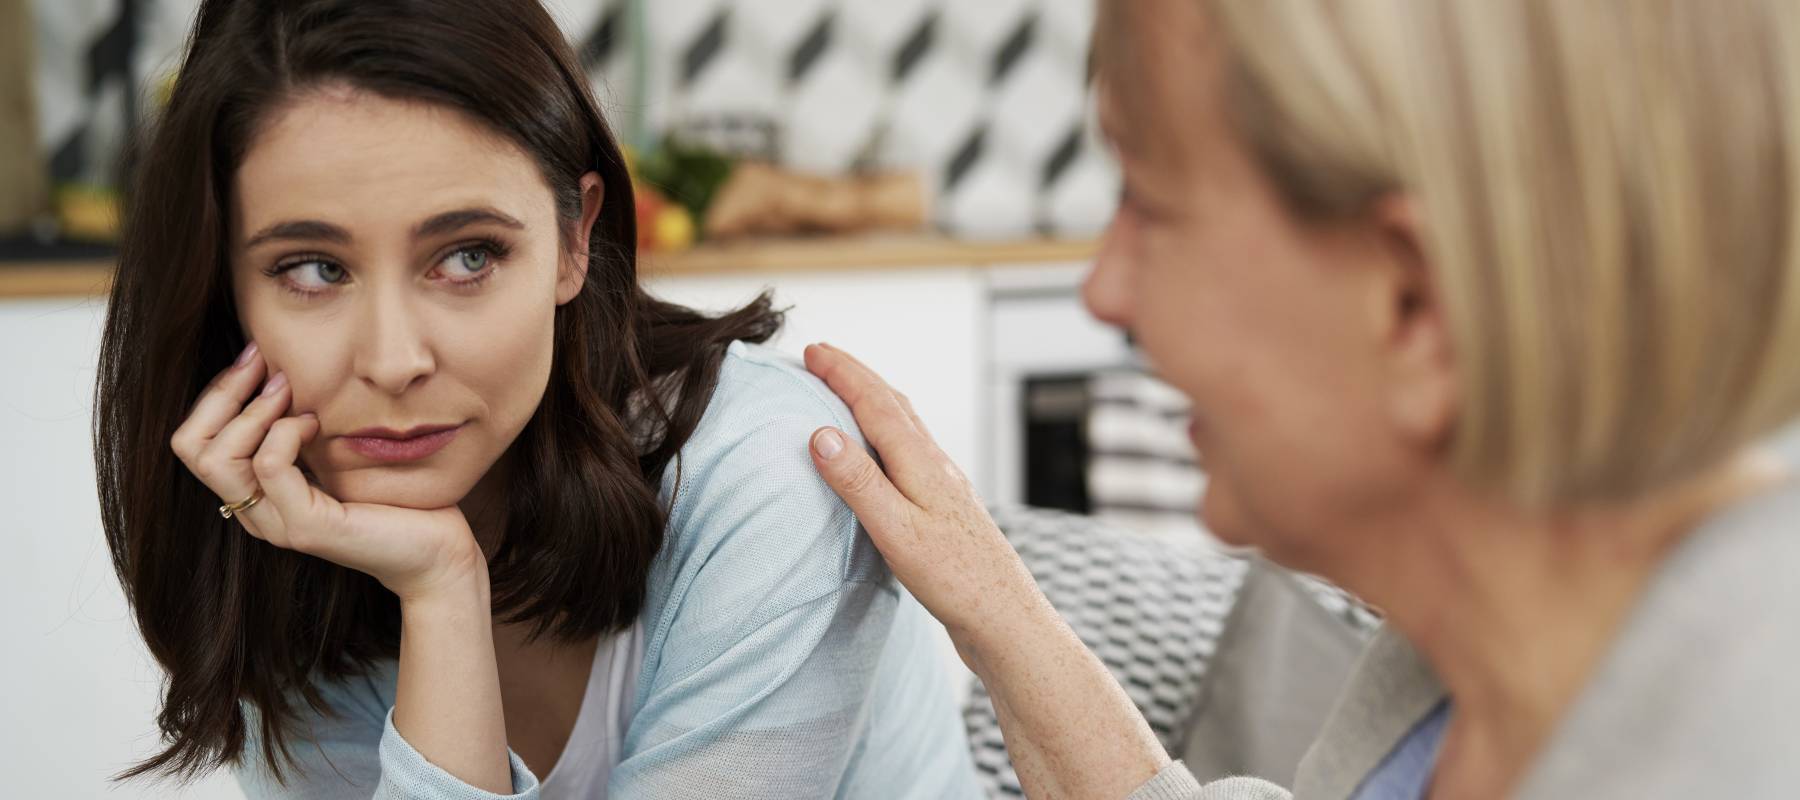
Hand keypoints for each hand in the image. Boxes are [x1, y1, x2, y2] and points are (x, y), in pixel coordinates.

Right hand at [171, 341, 484, 600]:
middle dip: (223, 393)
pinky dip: (284, 432)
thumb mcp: (335, 449)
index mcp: (255, 493)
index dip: (216, 392)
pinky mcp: (306, 526)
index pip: (195, 439)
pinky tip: (314, 421)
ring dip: (252, 410)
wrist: (434, 550)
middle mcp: (254, 511)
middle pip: (190, 446)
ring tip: (290, 390)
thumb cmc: (392, 494)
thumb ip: (301, 422)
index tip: (255, 357)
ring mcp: (276, 523)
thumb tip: (281, 363)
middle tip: (265, 364)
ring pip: (217, 459)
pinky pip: (269, 467)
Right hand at [803, 343, 1048, 657]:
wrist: (1005, 618)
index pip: (875, 404)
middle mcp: (936, 464)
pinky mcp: (947, 506)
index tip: (812, 351)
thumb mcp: (896, 531)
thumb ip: (858, 482)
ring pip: (906, 425)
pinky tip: (886, 450)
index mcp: (921, 463)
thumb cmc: (954, 580)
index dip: (842, 373)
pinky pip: (912, 449)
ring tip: (849, 389)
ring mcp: (945, 484)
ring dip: (874, 399)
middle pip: (893, 405)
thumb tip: (821, 434)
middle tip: (822, 356)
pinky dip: (889, 431)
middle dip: (856, 375)